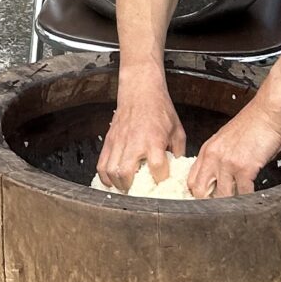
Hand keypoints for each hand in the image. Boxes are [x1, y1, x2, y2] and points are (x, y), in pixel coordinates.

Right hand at [96, 78, 184, 192]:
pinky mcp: (109, 140)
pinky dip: (105, 176)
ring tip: (126, 186)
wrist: (140, 90)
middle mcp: (134, 142)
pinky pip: (101, 164)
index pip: (157, 168)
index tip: (162, 181)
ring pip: (111, 171)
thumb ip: (178, 152)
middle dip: (132, 188)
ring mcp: (119, 142)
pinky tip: (113, 180)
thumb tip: (177, 170)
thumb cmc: (160, 109)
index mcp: (154, 140)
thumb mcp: (177, 130)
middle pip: (125, 174)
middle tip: (139, 190)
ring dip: (118, 184)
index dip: (160, 179)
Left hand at [188, 102, 280, 199]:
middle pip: (200, 191)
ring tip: (237, 205)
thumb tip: (223, 178)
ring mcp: (227, 163)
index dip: (197, 193)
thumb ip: (220, 158)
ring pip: (222, 196)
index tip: (206, 200)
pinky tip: (252, 198)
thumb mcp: (226, 139)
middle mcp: (213, 157)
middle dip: (209, 202)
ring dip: (230, 202)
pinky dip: (247, 198)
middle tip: (220, 207)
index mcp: (207, 150)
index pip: (191, 179)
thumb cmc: (253, 123)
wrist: (267, 112)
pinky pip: (243, 192)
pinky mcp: (244, 168)